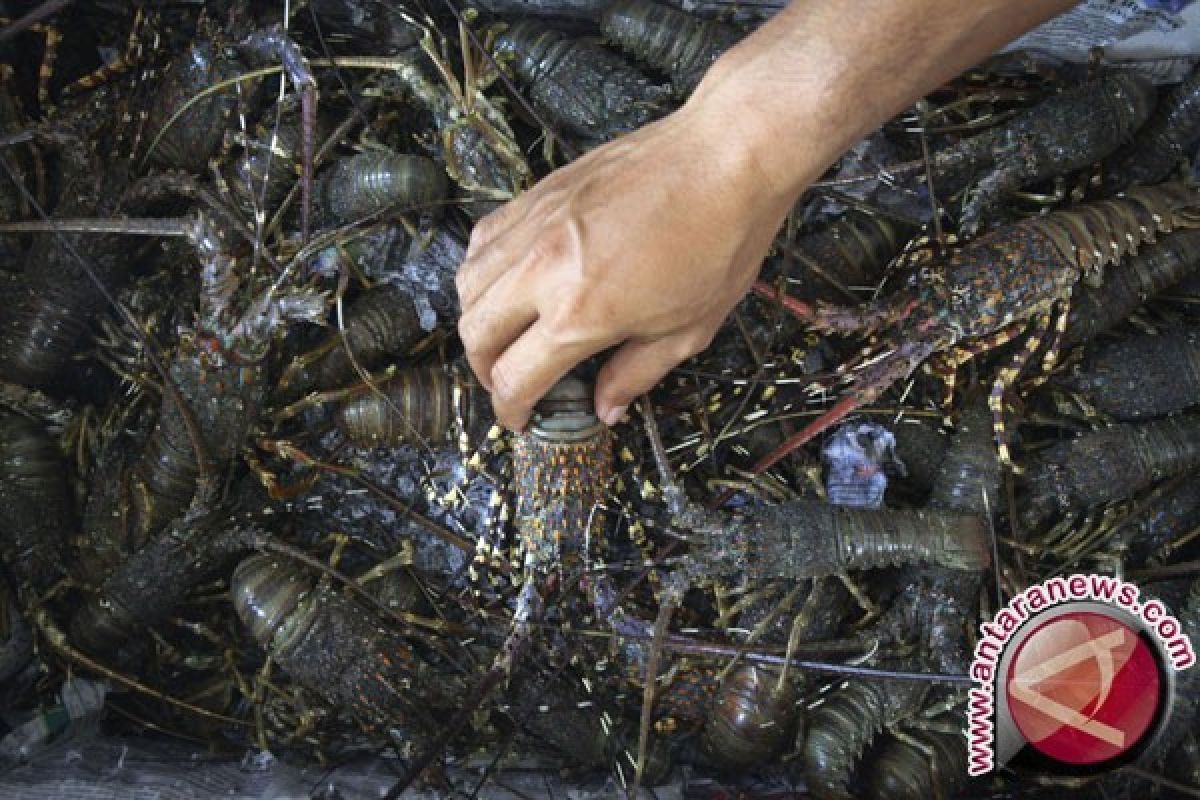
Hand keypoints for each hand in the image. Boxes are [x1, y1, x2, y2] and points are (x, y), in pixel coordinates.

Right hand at [456, 99, 795, 429]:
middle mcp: (542, 269)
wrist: (726, 156)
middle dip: (483, 369)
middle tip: (507, 381)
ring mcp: (535, 225)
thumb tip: (606, 406)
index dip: (509, 408)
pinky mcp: (539, 193)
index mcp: (580, 314)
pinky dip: (482, 268)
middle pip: (475, 333)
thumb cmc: (718, 239)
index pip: (514, 378)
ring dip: (477, 320)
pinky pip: (484, 236)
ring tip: (503, 335)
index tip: (518, 417)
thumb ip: (636, 373)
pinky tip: (506, 279)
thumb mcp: (688, 330)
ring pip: (469, 283)